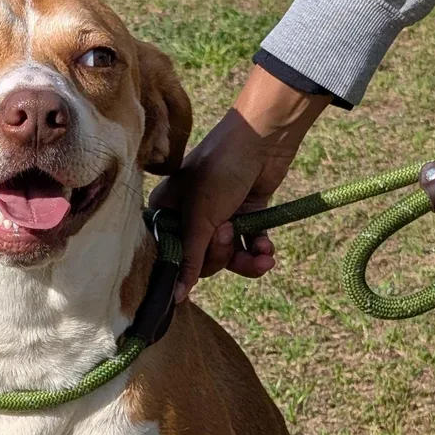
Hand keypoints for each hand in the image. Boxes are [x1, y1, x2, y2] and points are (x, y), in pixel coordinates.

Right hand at [149, 66, 330, 301]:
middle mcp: (189, 217)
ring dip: (244, 261)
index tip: (201, 261)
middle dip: (219, 253)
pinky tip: (268, 250)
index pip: (170, 254)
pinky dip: (258, 251)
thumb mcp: (201, 217)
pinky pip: (248, 247)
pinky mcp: (245, 216)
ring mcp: (218, 217)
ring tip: (260, 254)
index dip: (186, 265)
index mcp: (167, 211)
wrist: (264, 137)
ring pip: (226, 257)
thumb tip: (176, 297)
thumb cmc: (221, 170)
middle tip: (228, 230)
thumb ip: (190, 258)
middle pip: (200, 260)